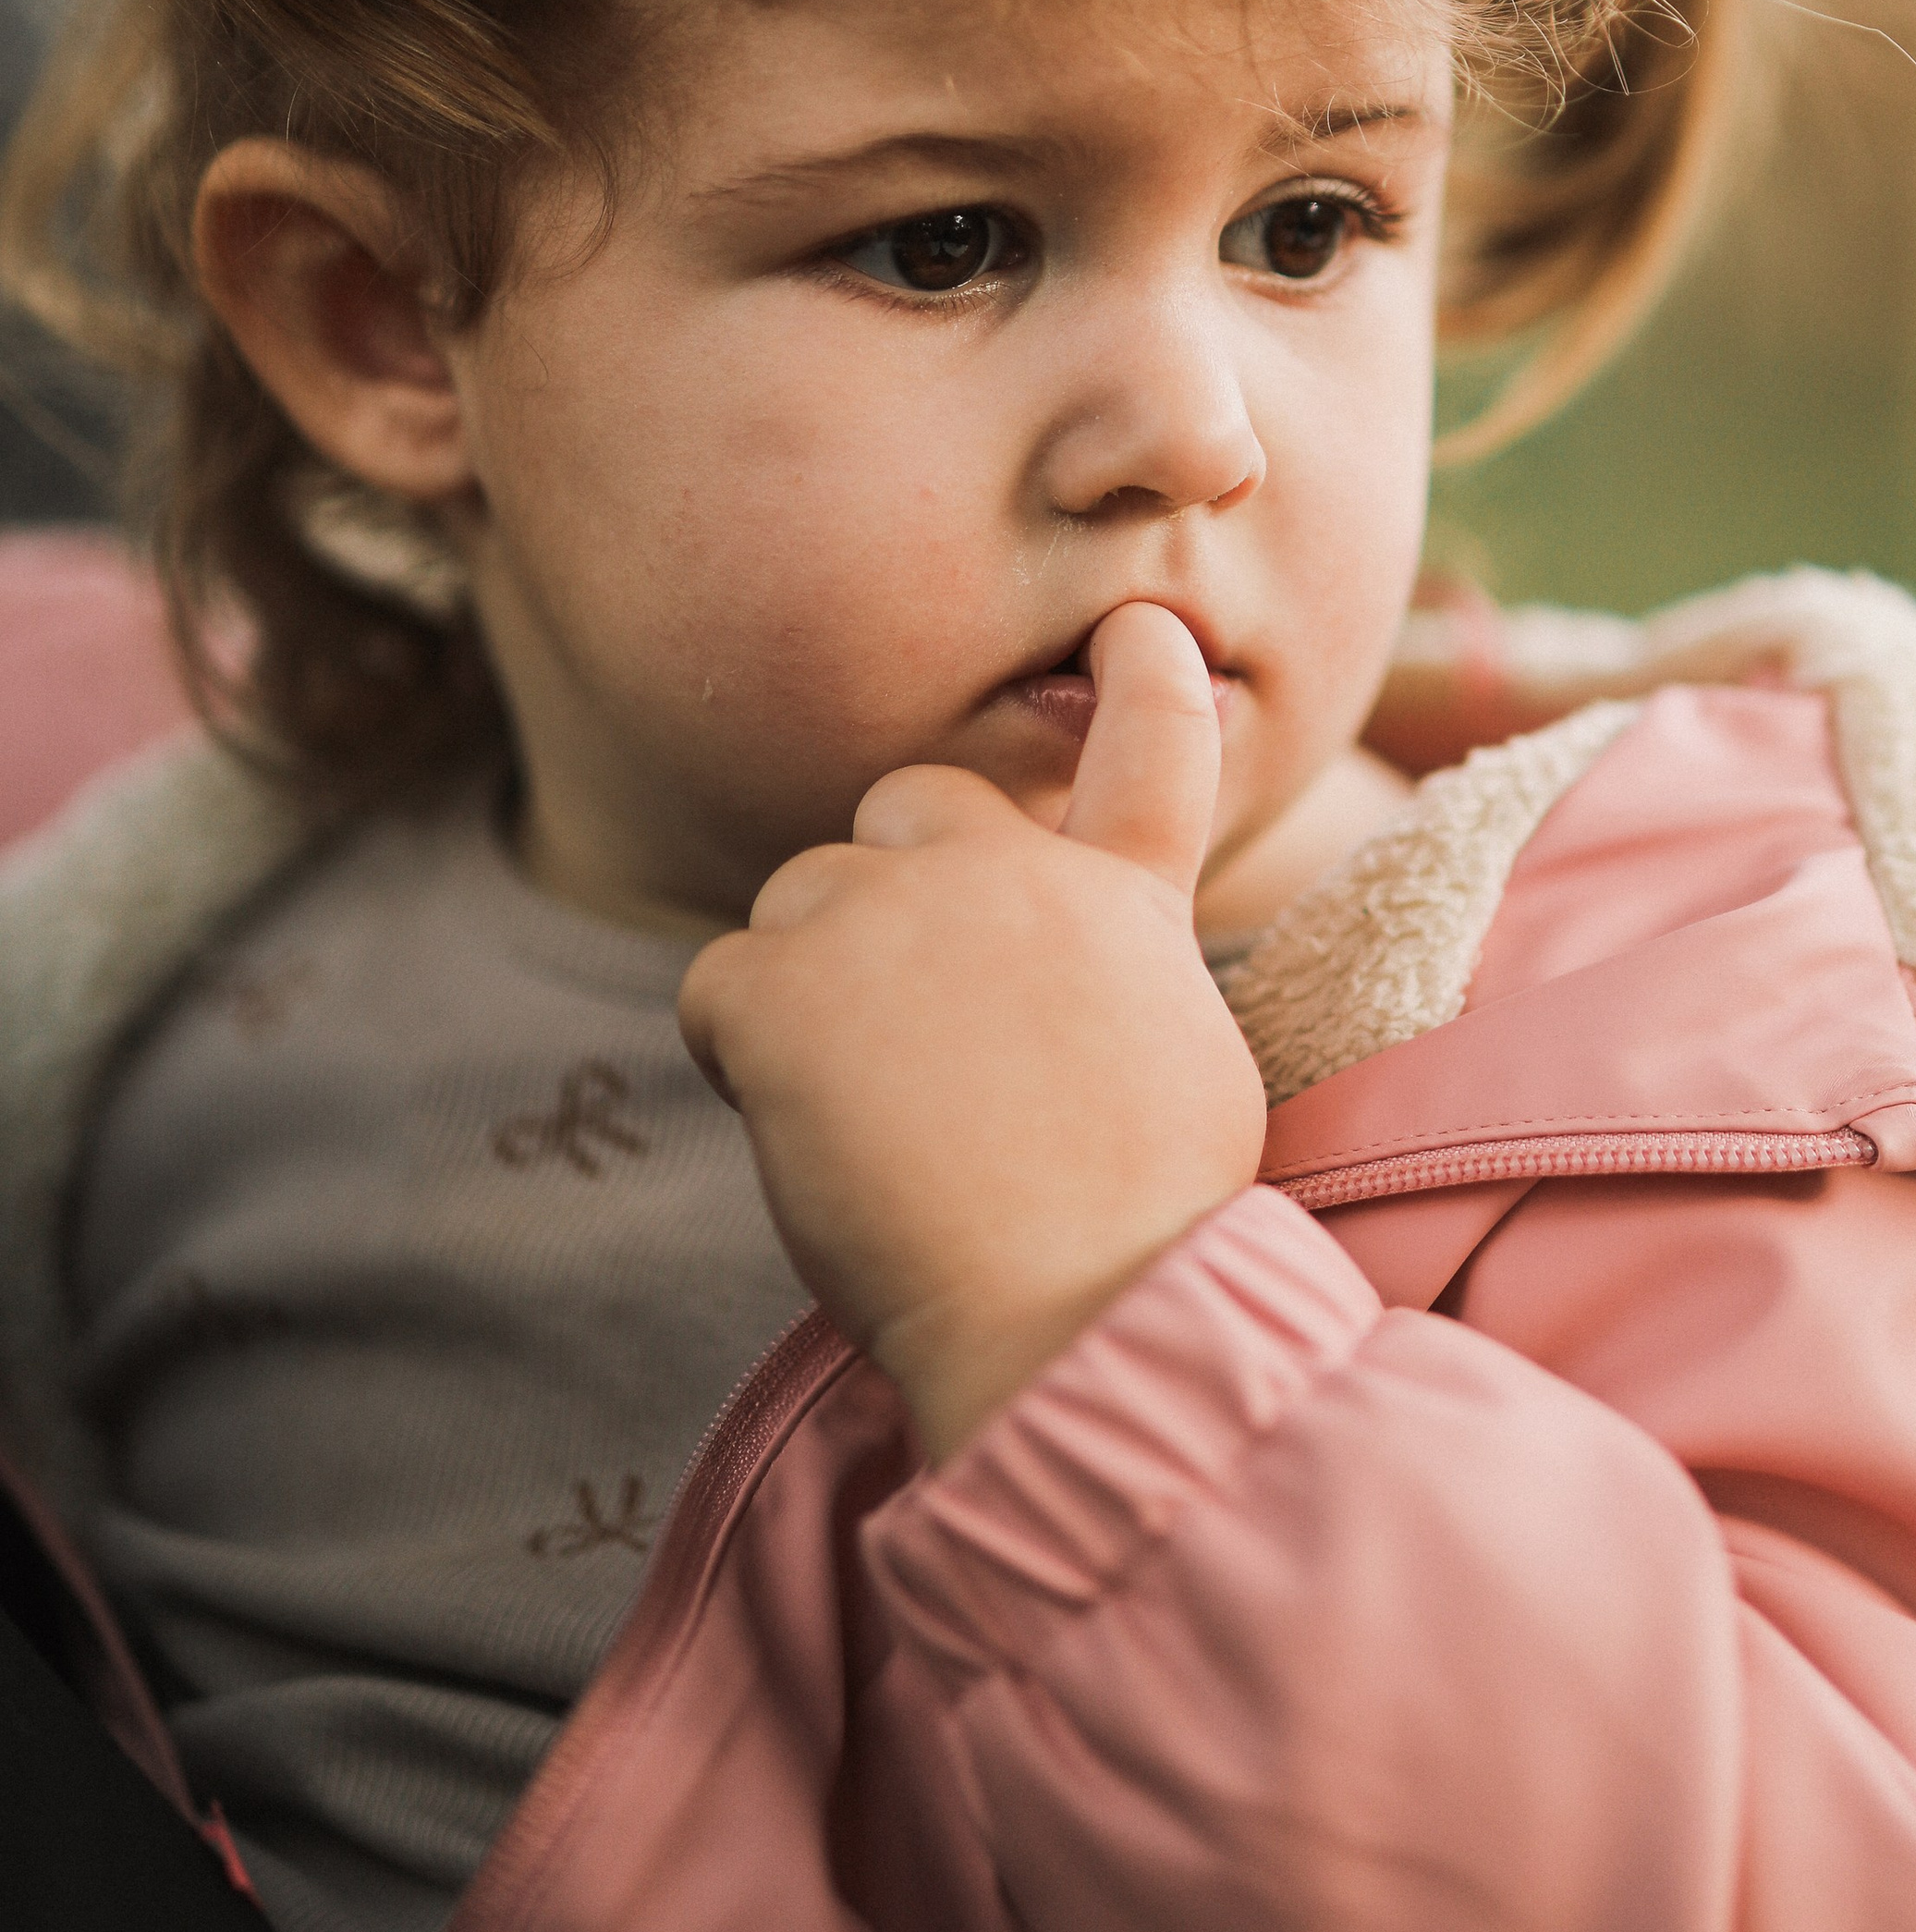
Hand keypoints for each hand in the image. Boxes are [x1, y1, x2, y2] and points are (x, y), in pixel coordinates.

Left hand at [677, 604, 1270, 1459]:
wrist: (1078, 1303)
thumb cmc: (1134, 1227)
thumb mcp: (1178, 1060)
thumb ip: (1113, 976)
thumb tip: (1050, 992)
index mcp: (1126, 901)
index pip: (1151, 746)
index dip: (1144, 678)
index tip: (1132, 628)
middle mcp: (1011, 872)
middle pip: (910, 801)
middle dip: (892, 881)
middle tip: (915, 1021)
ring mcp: (896, 913)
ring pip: (800, 900)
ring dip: (813, 982)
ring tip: (874, 1112)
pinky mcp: (788, 985)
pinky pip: (720, 988)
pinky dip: (742, 1058)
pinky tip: (809, 1132)